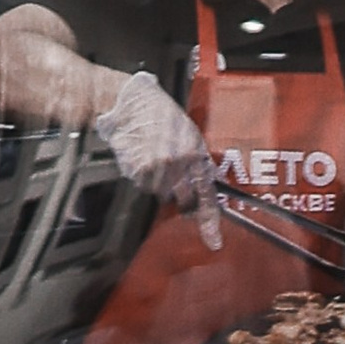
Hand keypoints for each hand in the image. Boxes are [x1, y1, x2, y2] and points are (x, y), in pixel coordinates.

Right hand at [97, 71, 220, 247]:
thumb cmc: (161, 113)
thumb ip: (198, 164)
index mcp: (195, 155)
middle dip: (179, 192)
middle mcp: (176, 165)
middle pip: (181, 200)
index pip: (206, 197)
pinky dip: (141, 174)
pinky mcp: (134, 170)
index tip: (214, 242)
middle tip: (172, 172)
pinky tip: (141, 154)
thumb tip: (204, 189)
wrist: (130, 100)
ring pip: (160, 193)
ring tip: (154, 155)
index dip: (210, 223)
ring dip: (158, 181)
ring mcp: (154, 169)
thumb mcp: (190, 134)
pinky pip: (142, 184)